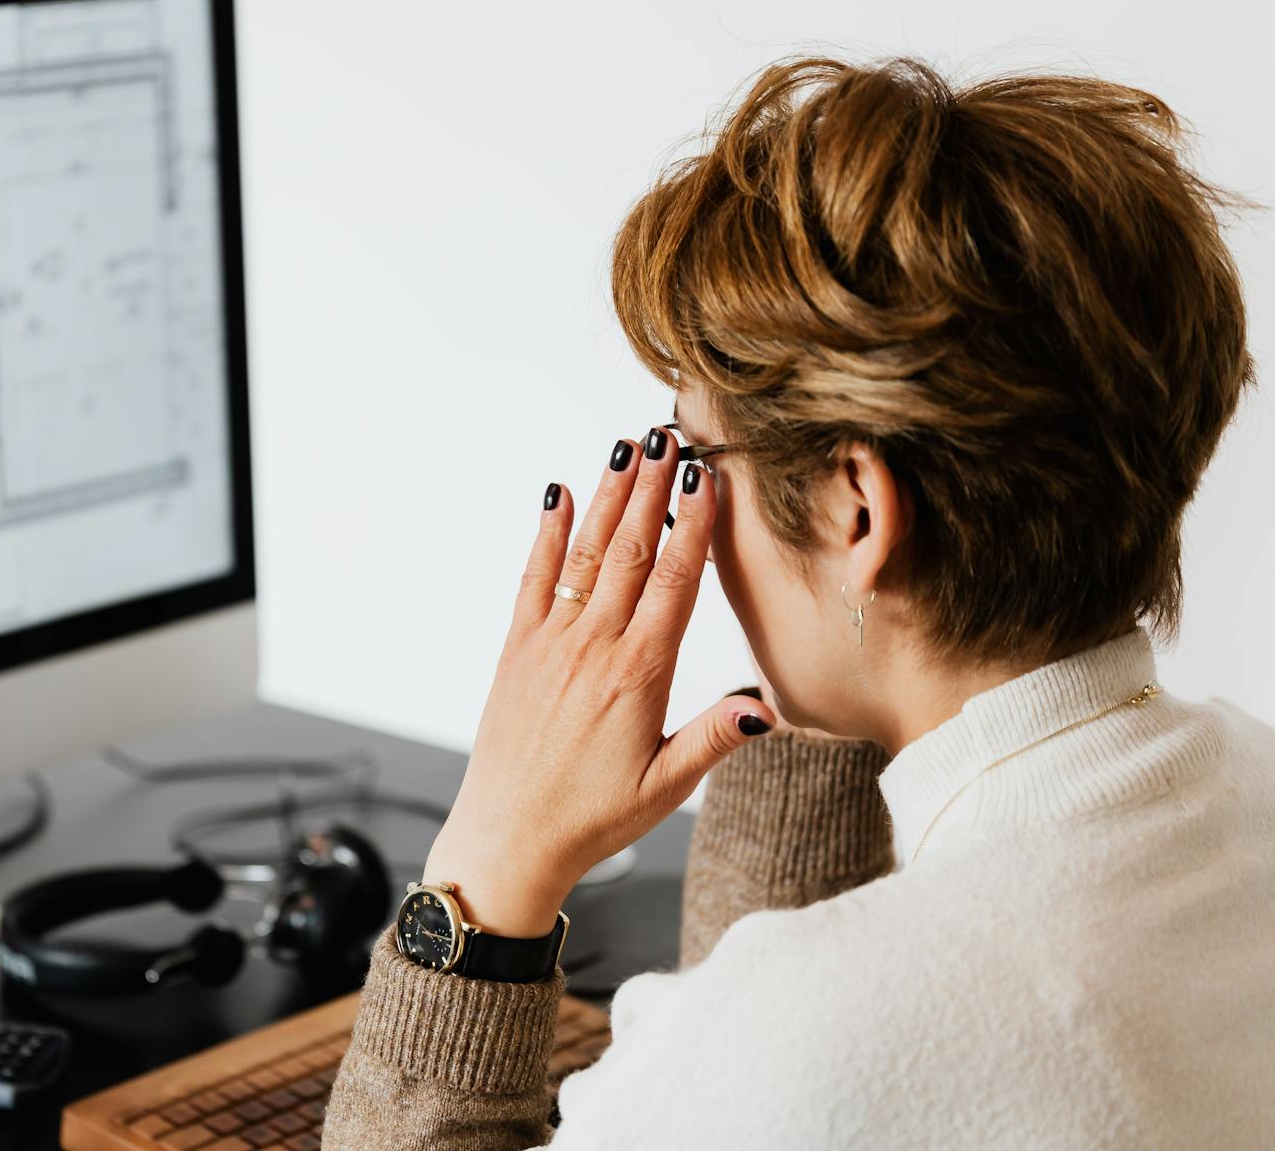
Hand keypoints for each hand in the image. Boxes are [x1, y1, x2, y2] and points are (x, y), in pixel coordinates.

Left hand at [422, 430, 775, 937]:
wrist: (508, 839)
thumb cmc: (592, 818)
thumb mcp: (666, 787)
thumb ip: (714, 737)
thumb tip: (766, 703)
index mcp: (638, 675)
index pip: (674, 583)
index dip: (693, 526)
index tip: (705, 478)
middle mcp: (593, 647)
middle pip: (630, 552)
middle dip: (653, 490)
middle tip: (671, 435)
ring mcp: (550, 643)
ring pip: (585, 554)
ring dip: (609, 497)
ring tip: (629, 448)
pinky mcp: (517, 651)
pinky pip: (533, 579)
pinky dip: (546, 534)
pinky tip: (558, 495)